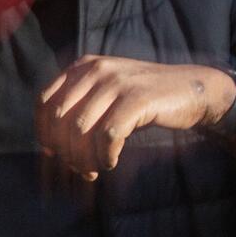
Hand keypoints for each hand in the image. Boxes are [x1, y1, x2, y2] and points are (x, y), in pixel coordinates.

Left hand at [38, 57, 233, 179]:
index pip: (44, 102)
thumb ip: (78, 111)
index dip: (44, 133)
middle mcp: (96, 70)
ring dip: (85, 158)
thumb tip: (50, 150)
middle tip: (78, 168)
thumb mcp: (106, 95)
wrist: (191, 90)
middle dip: (65, 150)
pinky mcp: (137, 99)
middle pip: (60, 119)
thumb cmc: (144, 100)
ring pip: (81, 129)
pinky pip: (108, 136)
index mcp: (83, 67)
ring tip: (95, 169)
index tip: (54, 155)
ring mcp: (117, 82)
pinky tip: (111, 162)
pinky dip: (105, 156)